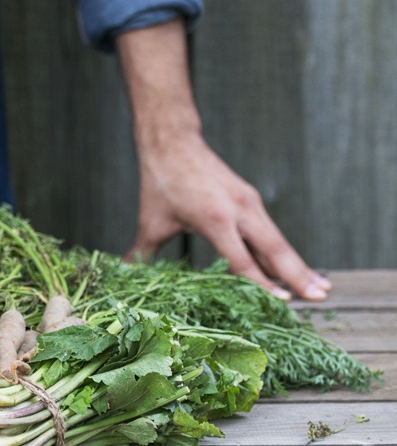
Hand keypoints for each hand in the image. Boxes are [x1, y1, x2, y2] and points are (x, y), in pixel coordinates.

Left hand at [127, 129, 330, 301]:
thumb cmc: (160, 184)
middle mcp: (238, 210)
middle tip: (320, 298)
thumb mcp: (151, 222)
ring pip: (278, 240)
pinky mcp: (251, 198)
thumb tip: (124, 275)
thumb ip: (142, 253)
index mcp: (214, 219)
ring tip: (321, 289)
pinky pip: (270, 230)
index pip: (243, 259)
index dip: (262, 283)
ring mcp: (248, 202)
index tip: (283, 302)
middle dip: (297, 275)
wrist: (173, 143)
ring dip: (299, 265)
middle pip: (274, 249)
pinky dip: (284, 251)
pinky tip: (296, 269)